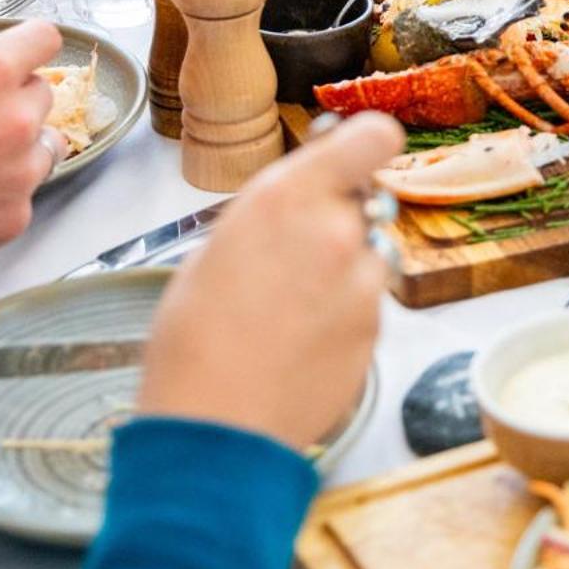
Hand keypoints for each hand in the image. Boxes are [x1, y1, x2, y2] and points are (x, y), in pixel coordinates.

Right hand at [0, 19, 66, 270]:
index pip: (44, 38)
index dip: (29, 46)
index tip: (22, 55)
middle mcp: (16, 118)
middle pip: (42, 94)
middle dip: (14, 100)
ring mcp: (21, 171)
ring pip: (43, 145)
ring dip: (17, 147)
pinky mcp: (16, 214)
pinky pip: (22, 192)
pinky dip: (0, 193)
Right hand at [137, 112, 404, 449]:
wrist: (215, 430)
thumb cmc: (192, 342)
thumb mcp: (216, 251)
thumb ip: (271, 218)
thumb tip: (297, 204)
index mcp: (287, 198)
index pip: (373, 138)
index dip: (367, 145)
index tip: (353, 156)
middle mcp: (335, 231)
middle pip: (366, 202)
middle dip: (340, 221)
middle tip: (298, 257)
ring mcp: (362, 284)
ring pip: (371, 254)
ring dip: (348, 268)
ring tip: (296, 308)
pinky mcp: (375, 331)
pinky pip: (369, 304)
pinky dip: (346, 314)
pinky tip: (302, 341)